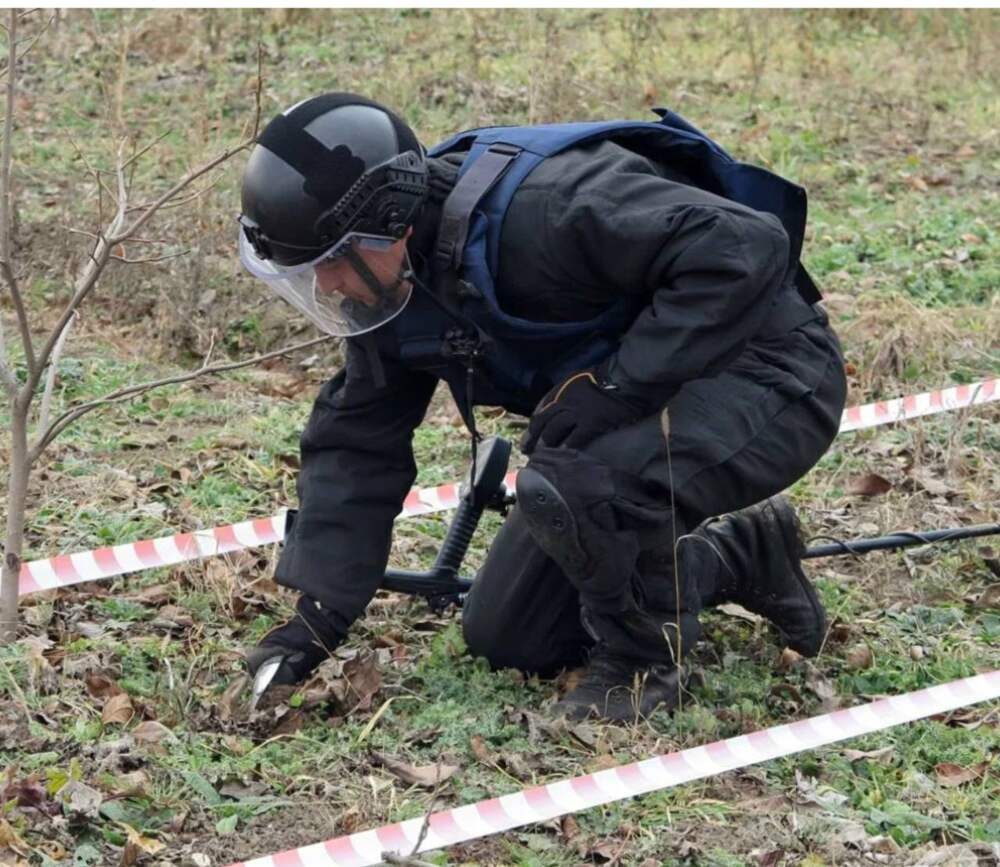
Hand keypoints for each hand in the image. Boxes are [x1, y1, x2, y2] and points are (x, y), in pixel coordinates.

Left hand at [520, 367, 648, 453]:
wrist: (626, 381)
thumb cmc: (606, 381)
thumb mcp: (579, 381)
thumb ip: (566, 394)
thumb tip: (556, 412)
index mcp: (562, 389)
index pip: (540, 410)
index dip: (532, 426)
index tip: (527, 438)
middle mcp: (566, 399)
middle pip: (542, 421)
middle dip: (533, 438)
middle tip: (528, 451)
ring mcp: (578, 412)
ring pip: (553, 430)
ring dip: (545, 444)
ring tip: (541, 456)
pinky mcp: (592, 423)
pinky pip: (575, 438)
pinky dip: (566, 447)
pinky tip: (562, 456)